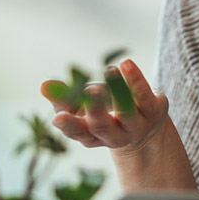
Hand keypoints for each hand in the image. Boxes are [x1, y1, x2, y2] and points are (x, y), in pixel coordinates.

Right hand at [41, 58, 169, 155]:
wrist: (145, 126)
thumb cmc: (105, 113)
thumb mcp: (82, 107)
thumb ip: (63, 97)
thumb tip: (44, 85)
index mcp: (91, 135)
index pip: (77, 131)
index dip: (68, 125)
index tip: (57, 117)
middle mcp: (114, 135)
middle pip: (102, 126)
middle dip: (95, 109)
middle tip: (90, 91)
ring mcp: (136, 125)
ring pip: (126, 112)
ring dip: (118, 92)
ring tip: (109, 71)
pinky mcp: (153, 111)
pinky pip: (144, 95)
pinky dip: (135, 80)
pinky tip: (126, 64)